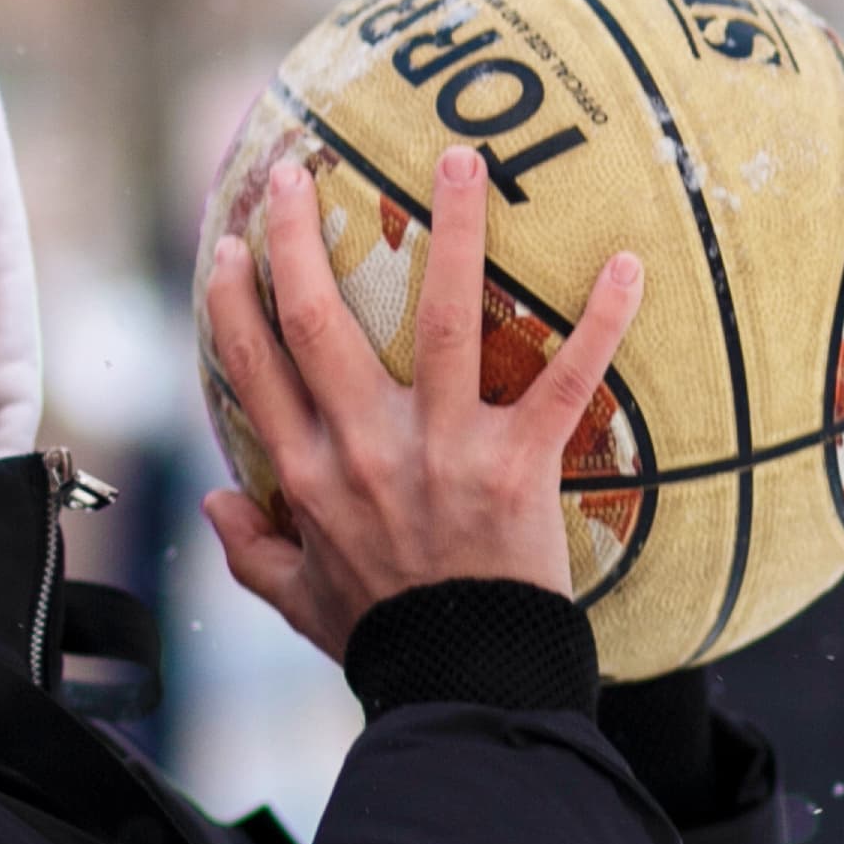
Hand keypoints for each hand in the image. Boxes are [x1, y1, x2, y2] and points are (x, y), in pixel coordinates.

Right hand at [200, 143, 640, 664]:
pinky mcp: (519, 466)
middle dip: (302, 235)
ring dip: (453, 230)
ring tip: (460, 158)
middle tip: (301, 169)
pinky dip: (602, 321)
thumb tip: (215, 499)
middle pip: (318, 318)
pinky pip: (565, 380)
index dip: (235, 295)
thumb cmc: (387, 640)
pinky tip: (629, 263)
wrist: (465, 686)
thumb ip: (252, 549)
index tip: (240, 239)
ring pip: (442, 317)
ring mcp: (444, 450)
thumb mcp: (300, 600)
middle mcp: (364, 448)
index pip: (254, 364)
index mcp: (306, 473)